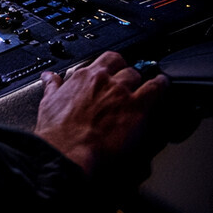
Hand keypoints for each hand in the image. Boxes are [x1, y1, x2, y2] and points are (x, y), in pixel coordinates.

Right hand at [34, 51, 168, 178]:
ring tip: (150, 83)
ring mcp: (121, 92)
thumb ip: (52, 86)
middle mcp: (102, 80)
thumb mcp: (48, 103)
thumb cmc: (57, 132)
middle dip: (126, 72)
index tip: (112, 72)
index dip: (111, 66)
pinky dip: (161, 85)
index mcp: (82, 77)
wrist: (67, 152)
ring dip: (142, 80)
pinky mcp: (137, 108)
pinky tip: (164, 85)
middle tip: (129, 80)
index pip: (103, 60)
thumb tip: (48, 77)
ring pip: (137, 74)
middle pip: (122, 66)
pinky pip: (155, 89)